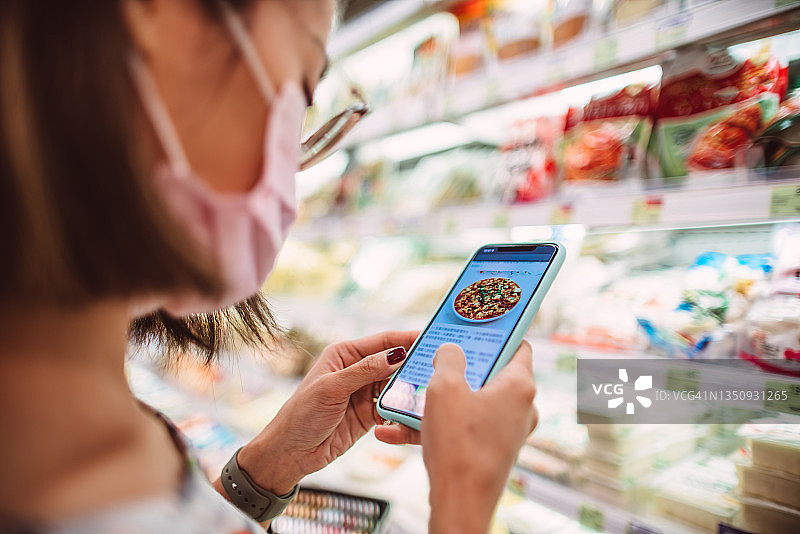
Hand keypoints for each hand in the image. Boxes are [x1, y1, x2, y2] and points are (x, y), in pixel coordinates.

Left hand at [234, 330, 419, 494]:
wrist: (291, 452)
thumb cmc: (301, 414)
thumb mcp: (332, 387)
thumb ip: (365, 371)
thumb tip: (396, 355)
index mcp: (345, 354)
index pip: (382, 341)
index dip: (406, 338)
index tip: (431, 337)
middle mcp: (357, 370)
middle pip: (394, 362)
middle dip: (413, 364)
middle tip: (438, 365)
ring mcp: (364, 393)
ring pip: (396, 385)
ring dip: (411, 387)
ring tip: (432, 387)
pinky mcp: (370, 414)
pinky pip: (393, 407)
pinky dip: (403, 408)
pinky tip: (416, 409)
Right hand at [422, 342, 537, 533]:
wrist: (460, 503)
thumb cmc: (459, 444)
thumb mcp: (444, 388)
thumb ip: (448, 359)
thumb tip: (451, 351)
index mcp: (519, 385)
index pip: (517, 345)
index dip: (496, 334)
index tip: (476, 326)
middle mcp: (521, 407)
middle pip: (490, 373)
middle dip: (458, 367)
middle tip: (435, 358)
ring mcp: (507, 431)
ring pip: (471, 403)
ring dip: (438, 400)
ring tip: (406, 396)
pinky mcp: (491, 450)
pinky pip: (462, 427)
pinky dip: (436, 425)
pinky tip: (396, 430)